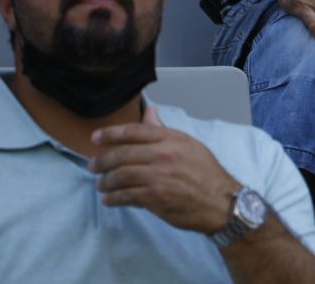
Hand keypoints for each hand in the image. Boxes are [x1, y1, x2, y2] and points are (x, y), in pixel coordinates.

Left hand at [90, 106, 241, 233]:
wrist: (221, 201)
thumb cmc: (205, 173)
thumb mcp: (189, 145)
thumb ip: (164, 131)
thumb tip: (150, 113)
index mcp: (172, 139)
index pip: (134, 131)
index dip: (110, 134)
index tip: (95, 138)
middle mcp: (164, 155)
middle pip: (121, 154)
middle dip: (101, 161)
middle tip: (93, 166)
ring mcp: (159, 176)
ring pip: (120, 175)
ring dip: (105, 182)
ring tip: (101, 184)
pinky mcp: (156, 197)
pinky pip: (125, 196)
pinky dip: (112, 198)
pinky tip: (108, 199)